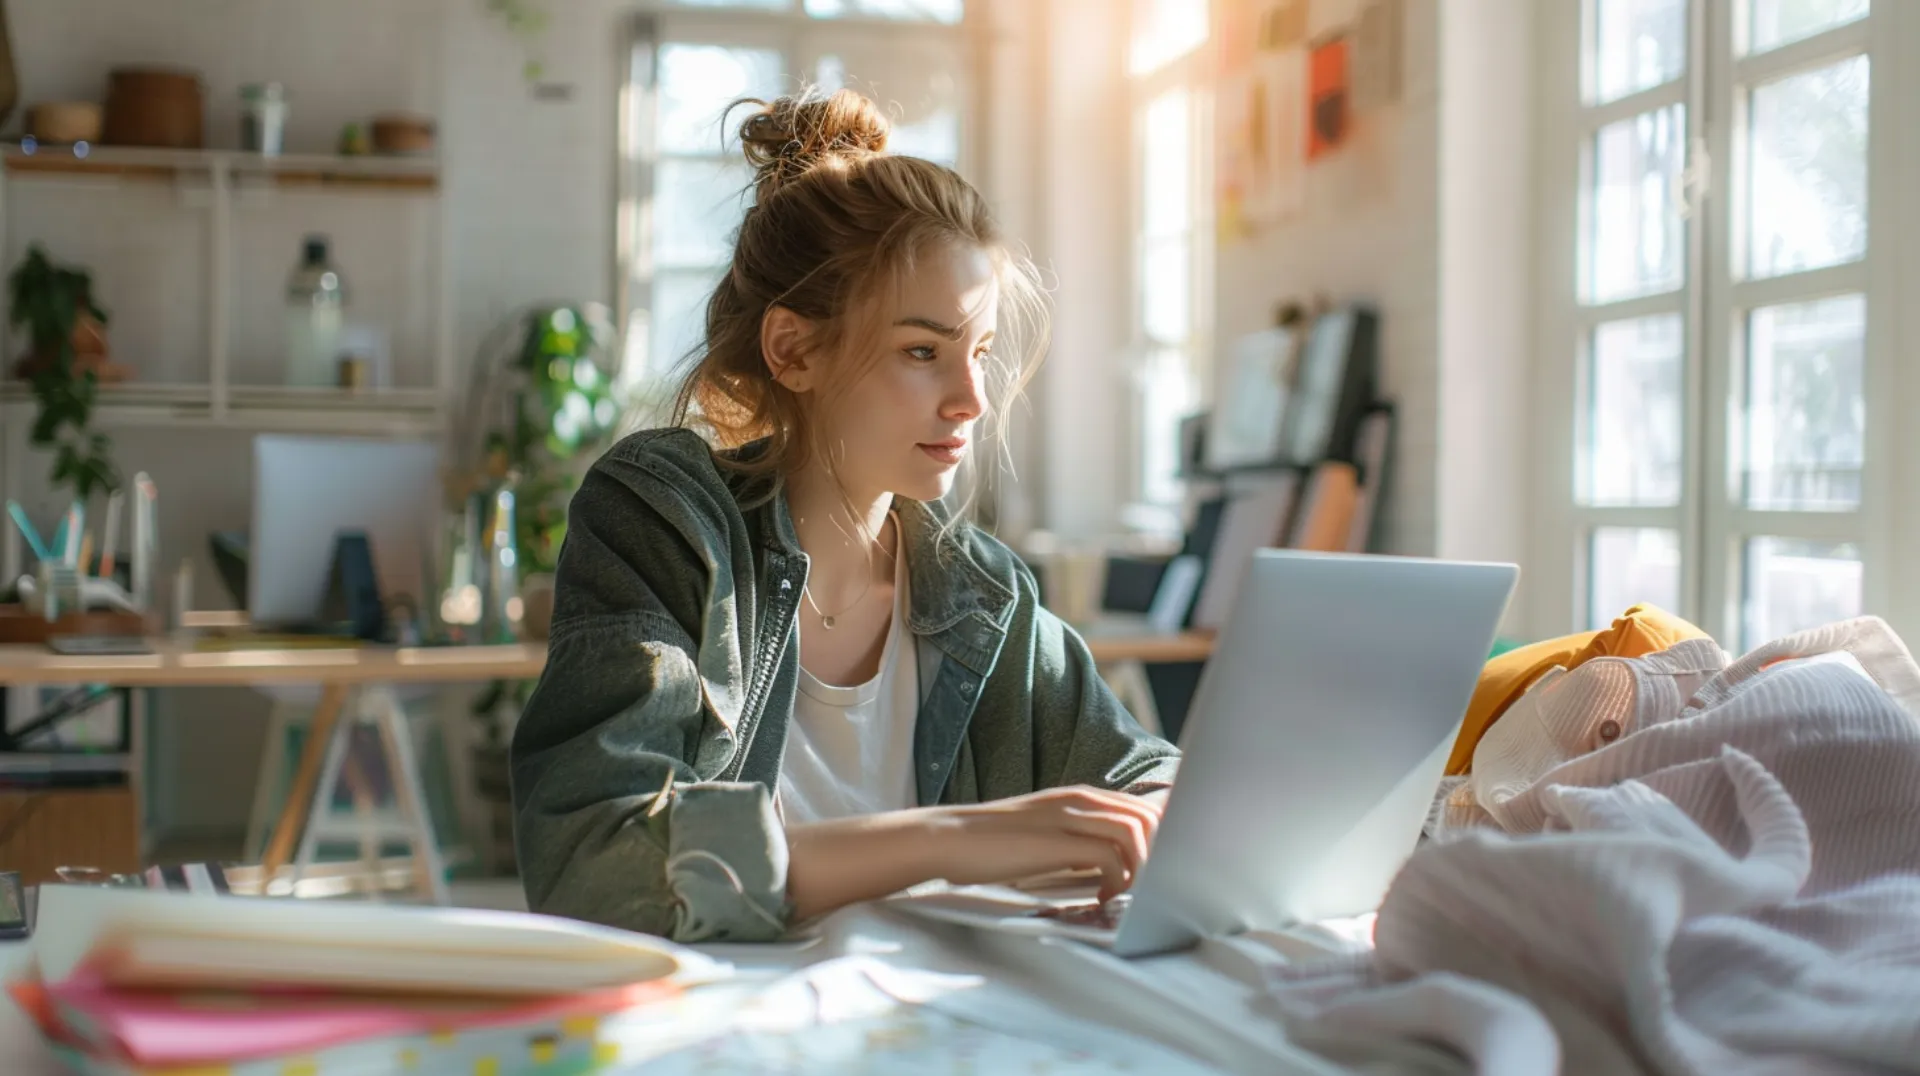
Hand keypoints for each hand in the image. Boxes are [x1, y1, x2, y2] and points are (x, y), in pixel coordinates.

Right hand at [922, 785, 1163, 902]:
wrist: (948, 838)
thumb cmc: (992, 843)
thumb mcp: (1044, 830)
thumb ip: (1077, 837)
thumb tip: (1108, 860)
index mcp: (1078, 796)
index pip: (1140, 806)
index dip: (1161, 835)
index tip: (1162, 864)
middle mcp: (1079, 800)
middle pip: (1147, 816)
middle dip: (1159, 852)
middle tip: (1145, 884)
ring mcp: (1068, 817)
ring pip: (1136, 832)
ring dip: (1141, 867)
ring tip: (1126, 890)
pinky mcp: (1057, 841)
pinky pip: (1110, 857)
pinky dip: (1116, 880)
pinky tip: (1102, 896)